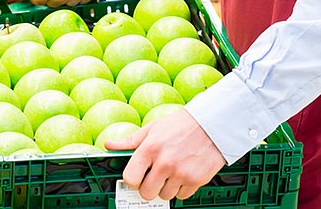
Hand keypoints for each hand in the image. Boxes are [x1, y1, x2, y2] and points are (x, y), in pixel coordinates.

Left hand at [106, 110, 224, 200]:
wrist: (211, 124)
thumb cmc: (180, 125)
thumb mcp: (152, 128)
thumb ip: (130, 141)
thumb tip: (108, 145)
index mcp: (150, 148)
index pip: (130, 178)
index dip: (133, 179)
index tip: (137, 176)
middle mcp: (165, 162)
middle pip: (146, 193)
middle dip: (149, 187)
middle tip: (155, 177)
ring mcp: (181, 173)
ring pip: (165, 196)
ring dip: (166, 188)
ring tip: (172, 172)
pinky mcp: (196, 180)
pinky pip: (182, 196)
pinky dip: (182, 189)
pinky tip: (184, 174)